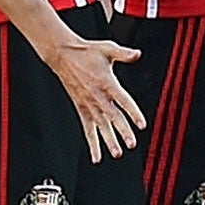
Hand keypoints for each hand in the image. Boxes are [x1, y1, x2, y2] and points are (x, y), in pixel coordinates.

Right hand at [44, 32, 145, 162]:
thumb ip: (124, 53)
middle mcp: (98, 96)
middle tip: (131, 144)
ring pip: (101, 126)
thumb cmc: (86, 52)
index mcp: (107, 82)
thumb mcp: (107, 48)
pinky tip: (97, 156)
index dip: (133, 112)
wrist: (62, 55)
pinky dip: (92, 143)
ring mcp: (88, 104)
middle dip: (123, 132)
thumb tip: (137, 54)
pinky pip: (87, 128)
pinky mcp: (81, 108)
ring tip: (117, 153)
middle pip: (113, 117)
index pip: (123, 100)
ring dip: (109, 141)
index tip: (142, 124)